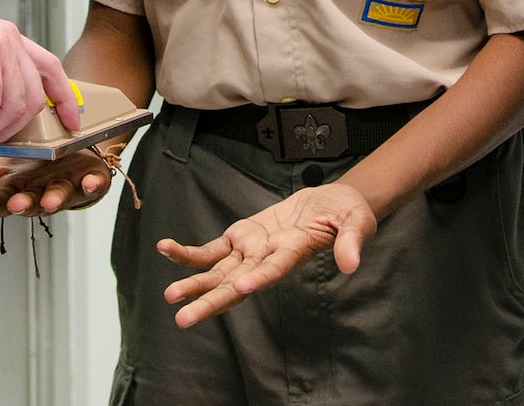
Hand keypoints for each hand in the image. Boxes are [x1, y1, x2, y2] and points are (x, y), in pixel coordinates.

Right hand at [0, 149, 113, 216]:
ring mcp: (61, 187)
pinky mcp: (87, 181)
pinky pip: (91, 185)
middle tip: (14, 203)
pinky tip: (89, 183)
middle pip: (26, 202)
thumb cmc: (24, 162)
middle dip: (20, 205)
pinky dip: (91, 185)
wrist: (67, 151)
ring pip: (56, 197)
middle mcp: (35, 192)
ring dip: (51, 200)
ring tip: (47, 200)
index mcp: (9, 189)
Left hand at [157, 182, 377, 327]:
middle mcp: (268, 260)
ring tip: (170, 296)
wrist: (329, 204)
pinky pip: (211, 249)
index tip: (243, 287)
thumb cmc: (347, 213)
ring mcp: (251, 251)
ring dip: (194, 283)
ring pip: (218, 272)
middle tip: (185, 319)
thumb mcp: (357, 221)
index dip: (260, 278)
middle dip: (211, 301)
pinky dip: (189, 252)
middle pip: (237, 284)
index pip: (275, 269)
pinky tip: (165, 249)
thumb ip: (352, 240)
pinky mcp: (240, 237)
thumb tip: (351, 264)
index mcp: (295, 253)